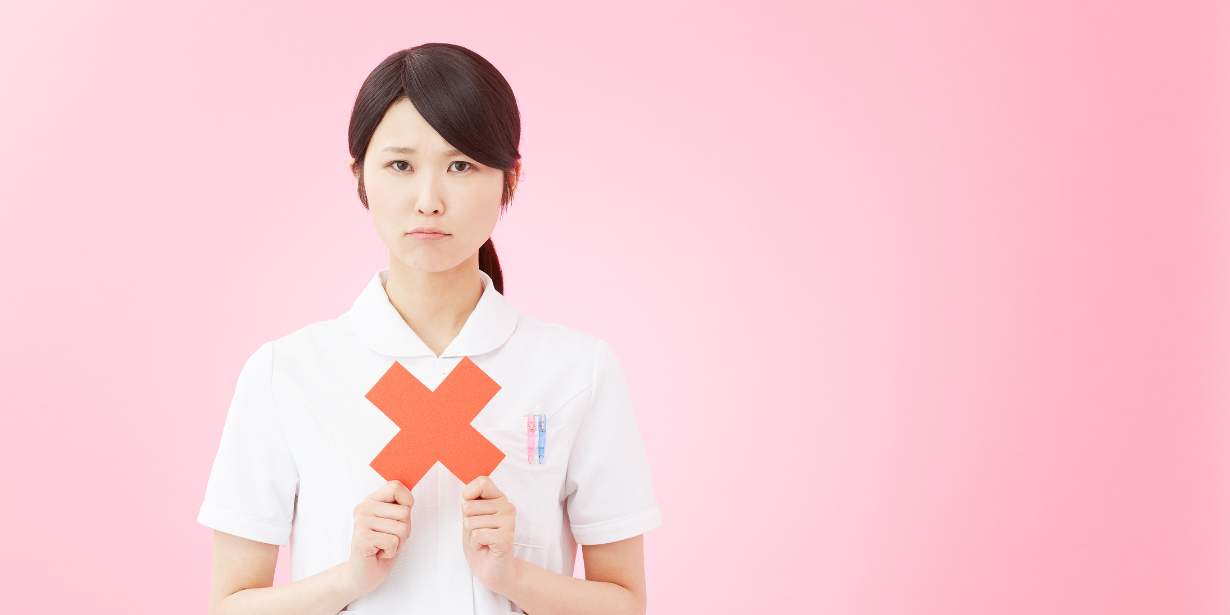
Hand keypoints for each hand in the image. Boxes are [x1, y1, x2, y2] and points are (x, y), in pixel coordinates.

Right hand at [341, 480, 413, 596]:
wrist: (363, 574)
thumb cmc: (382, 547)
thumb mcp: (395, 522)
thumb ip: (401, 506)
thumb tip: (411, 493)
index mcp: (372, 500)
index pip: (396, 486)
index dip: (407, 503)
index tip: (398, 518)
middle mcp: (364, 508)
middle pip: (405, 512)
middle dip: (404, 531)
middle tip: (388, 539)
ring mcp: (361, 522)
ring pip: (402, 528)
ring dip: (398, 543)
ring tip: (382, 546)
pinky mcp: (362, 538)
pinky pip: (393, 541)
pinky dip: (391, 552)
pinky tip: (378, 553)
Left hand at [461, 476, 520, 592]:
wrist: (492, 569)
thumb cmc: (480, 542)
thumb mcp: (471, 518)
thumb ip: (471, 502)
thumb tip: (467, 494)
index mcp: (499, 499)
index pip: (482, 482)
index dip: (469, 496)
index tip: (472, 512)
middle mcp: (507, 507)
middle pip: (468, 506)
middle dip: (467, 524)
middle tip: (478, 534)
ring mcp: (508, 522)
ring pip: (470, 522)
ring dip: (470, 536)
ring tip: (482, 541)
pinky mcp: (506, 537)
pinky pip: (476, 535)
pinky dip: (475, 545)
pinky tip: (485, 548)